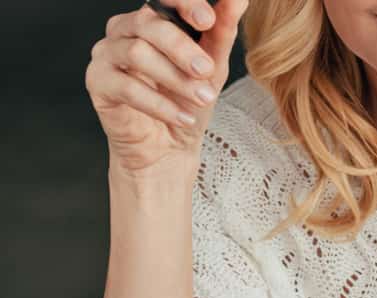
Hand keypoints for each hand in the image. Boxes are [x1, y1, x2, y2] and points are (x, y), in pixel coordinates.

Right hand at [85, 0, 249, 177]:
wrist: (169, 149)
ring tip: (203, 99)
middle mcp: (125, 31)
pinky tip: (183, 118)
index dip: (184, 4)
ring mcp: (107, 55)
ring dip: (175, 78)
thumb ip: (221, 33)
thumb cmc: (187, 104)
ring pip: (136, 53)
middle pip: (148, 24)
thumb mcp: (212, 69)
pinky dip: (159, 104)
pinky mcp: (98, 83)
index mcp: (152, 20)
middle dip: (182, 47)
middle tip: (206, 71)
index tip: (208, 20)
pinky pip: (126, 87)